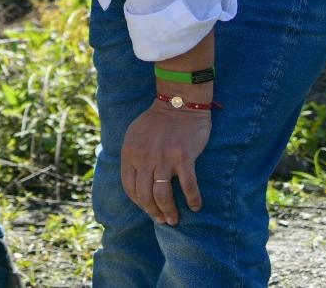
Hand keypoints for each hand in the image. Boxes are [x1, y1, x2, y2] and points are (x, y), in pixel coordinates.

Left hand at [120, 99, 211, 225]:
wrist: (179, 103)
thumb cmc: (157, 120)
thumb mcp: (134, 135)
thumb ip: (132, 155)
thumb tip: (134, 178)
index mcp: (130, 153)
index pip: (130, 187)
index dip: (139, 203)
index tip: (148, 210)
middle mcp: (143, 158)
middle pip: (145, 196)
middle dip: (153, 212)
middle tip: (163, 220)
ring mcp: (163, 158)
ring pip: (162, 195)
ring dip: (169, 212)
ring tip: (174, 219)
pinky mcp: (183, 158)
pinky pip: (188, 186)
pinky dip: (192, 199)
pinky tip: (195, 206)